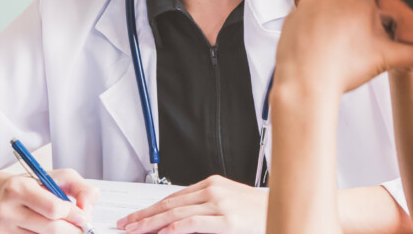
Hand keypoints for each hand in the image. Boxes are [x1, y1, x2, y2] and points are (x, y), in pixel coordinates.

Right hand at [0, 169, 99, 233]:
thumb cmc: (32, 186)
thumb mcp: (58, 177)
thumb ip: (81, 188)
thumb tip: (87, 210)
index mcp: (18, 188)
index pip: (54, 209)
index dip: (74, 214)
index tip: (82, 215)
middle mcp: (6, 210)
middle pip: (52, 229)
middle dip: (73, 229)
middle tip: (80, 226)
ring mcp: (2, 229)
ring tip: (63, 226)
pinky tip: (48, 230)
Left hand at [118, 175, 266, 233]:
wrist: (286, 210)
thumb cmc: (260, 212)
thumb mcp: (228, 204)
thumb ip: (204, 208)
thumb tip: (178, 221)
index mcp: (212, 184)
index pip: (172, 197)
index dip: (150, 208)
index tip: (135, 217)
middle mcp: (214, 190)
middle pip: (169, 203)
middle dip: (144, 216)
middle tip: (126, 224)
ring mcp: (220, 204)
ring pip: (176, 213)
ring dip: (151, 223)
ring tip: (136, 230)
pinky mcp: (228, 219)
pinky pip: (194, 222)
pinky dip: (175, 227)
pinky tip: (163, 232)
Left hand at [275, 0, 412, 94]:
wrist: (305, 82)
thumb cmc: (346, 67)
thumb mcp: (387, 58)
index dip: (379, 5)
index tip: (378, 20)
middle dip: (359, 13)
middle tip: (361, 36)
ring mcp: (309, 0)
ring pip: (330, 5)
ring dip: (337, 18)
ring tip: (341, 43)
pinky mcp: (293, 14)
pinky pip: (310, 15)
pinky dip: (317, 28)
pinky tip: (323, 44)